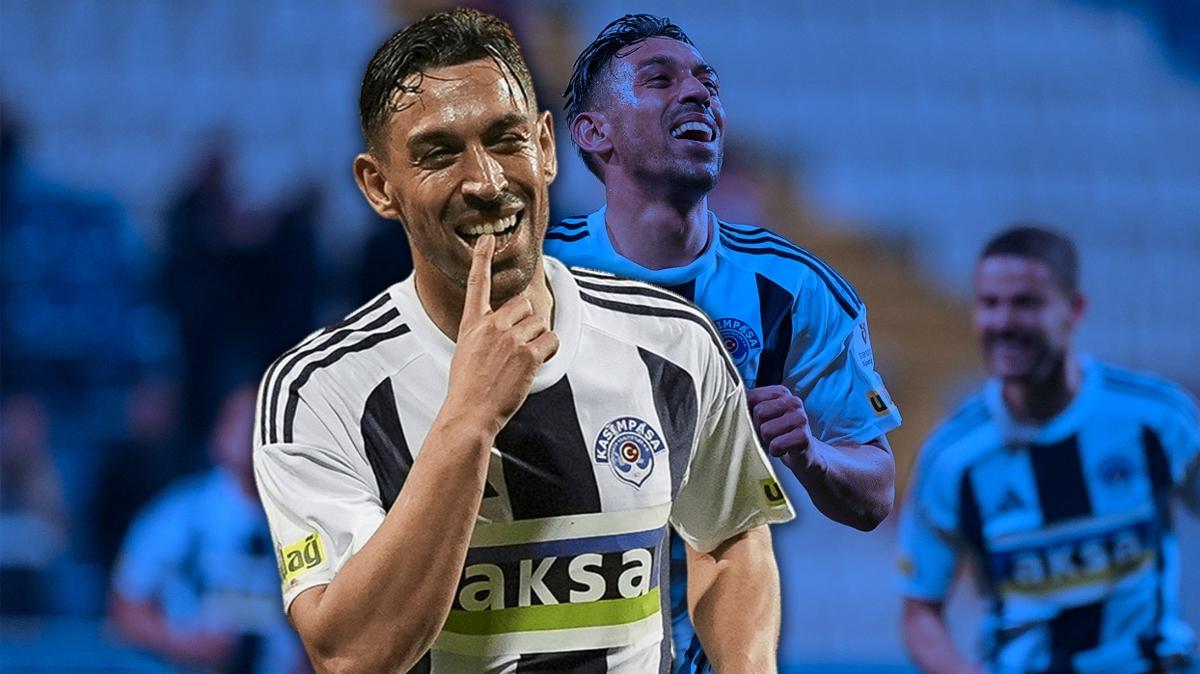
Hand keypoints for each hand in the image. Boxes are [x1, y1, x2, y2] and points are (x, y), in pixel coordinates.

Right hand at [445, 235, 558, 435]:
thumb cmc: (468, 388)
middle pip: (523, 303)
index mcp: (473, 324)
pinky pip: (551, 339)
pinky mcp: (528, 353)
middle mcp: (491, 326)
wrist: (470, 412)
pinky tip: (537, 363)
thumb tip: (504, 331)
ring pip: (539, 322)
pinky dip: (550, 350)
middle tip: (520, 345)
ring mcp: (510, 339)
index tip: (486, 239)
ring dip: (538, 339)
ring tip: (524, 360)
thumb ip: (484, 334)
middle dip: (527, 321)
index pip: (476, 284)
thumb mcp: (466, 352)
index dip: (482, 259)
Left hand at [746, 385, 812, 470]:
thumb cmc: (778, 433)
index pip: (751, 397)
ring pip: (766, 430)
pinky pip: (776, 445)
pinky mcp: (803, 437)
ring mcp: (801, 419)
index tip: (756, 422)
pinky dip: (775, 451)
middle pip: (759, 413)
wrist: (804, 453)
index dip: (748, 413)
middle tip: (767, 435)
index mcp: (781, 392)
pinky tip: (782, 450)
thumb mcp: (765, 415)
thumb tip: (728, 400)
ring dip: (767, 441)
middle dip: (758, 429)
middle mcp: (793, 402)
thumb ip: (749, 405)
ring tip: (775, 441)